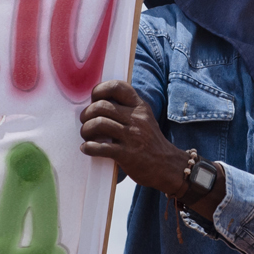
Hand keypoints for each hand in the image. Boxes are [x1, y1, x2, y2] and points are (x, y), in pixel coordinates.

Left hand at [79, 80, 189, 195]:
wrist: (167, 166)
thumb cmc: (150, 142)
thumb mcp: (144, 119)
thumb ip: (127, 109)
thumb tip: (98, 104)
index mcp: (140, 107)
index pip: (117, 87)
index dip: (100, 90)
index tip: (93, 99)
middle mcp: (136, 119)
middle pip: (102, 106)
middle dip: (87, 113)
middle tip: (85, 121)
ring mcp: (132, 136)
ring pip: (99, 123)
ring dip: (86, 129)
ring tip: (86, 135)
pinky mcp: (127, 155)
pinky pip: (101, 147)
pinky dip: (88, 147)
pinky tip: (86, 149)